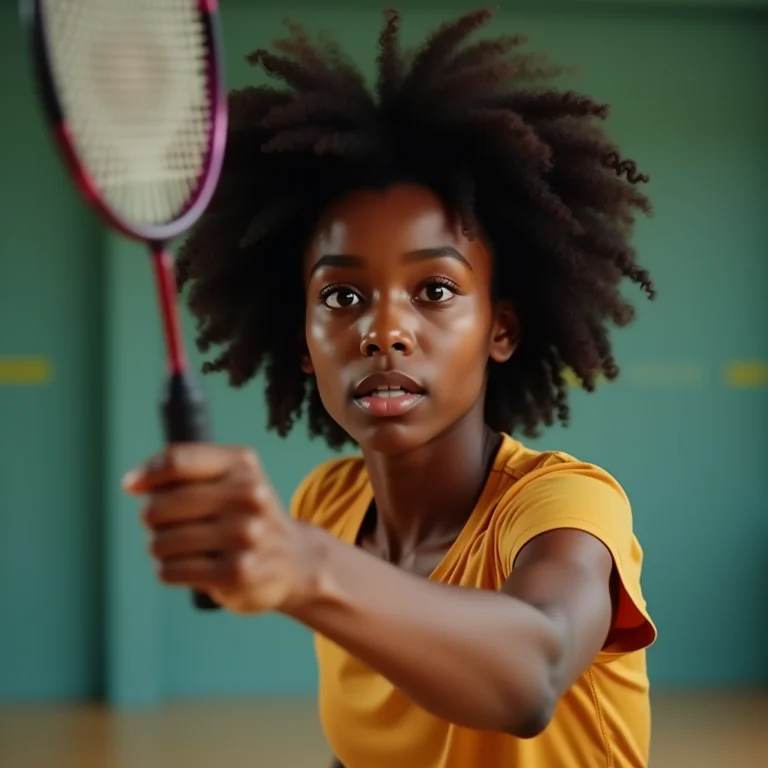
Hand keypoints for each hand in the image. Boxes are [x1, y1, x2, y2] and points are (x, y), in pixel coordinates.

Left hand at [122, 444, 323, 614]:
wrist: (295, 561)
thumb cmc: (246, 515)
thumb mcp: (230, 478)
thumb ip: (184, 470)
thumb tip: (133, 483)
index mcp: (242, 465)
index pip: (177, 461)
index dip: (147, 474)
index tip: (134, 486)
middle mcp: (249, 495)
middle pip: (161, 505)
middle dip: (153, 518)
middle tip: (167, 525)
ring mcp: (245, 535)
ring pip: (161, 541)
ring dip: (161, 548)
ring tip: (182, 548)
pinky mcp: (237, 572)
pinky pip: (172, 570)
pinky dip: (170, 570)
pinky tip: (189, 567)